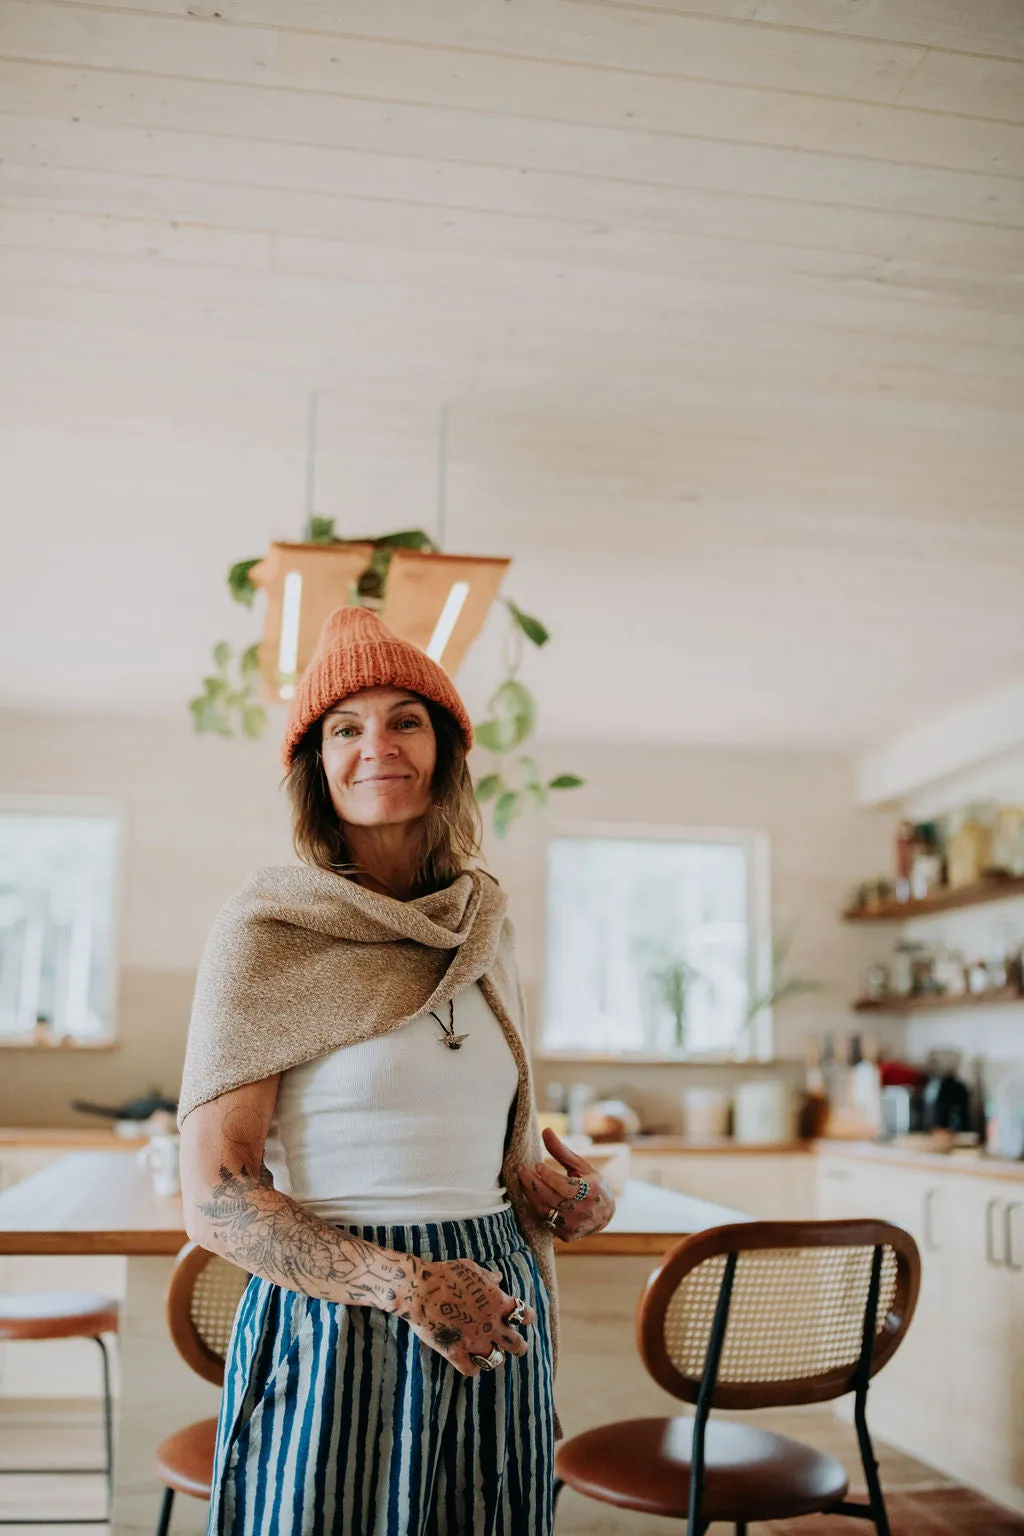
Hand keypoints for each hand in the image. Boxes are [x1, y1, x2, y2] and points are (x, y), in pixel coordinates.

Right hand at [392, 1255, 535, 1375]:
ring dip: (495, 1357)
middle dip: (519, 1346)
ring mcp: (474, 1341)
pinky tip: (471, 1363)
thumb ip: (487, 1276)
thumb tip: (498, 1277)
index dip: (527, 1316)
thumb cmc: (445, 1274)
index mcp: (497, 1301)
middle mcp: (491, 1324)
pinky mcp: (456, 1352)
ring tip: (493, 1356)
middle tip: (519, 1347)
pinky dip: (473, 1367)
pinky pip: (471, 1369)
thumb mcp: (470, 1268)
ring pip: (495, 1359)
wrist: (420, 1289)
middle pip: (516, 1344)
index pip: (523, 1314)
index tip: (525, 1318)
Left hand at [518, 1127, 615, 1241]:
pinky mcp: (567, 1235)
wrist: (605, 1214)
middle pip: (551, 1198)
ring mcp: (575, 1226)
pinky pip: (545, 1221)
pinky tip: (531, 1195)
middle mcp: (584, 1211)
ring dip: (530, 1195)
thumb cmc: (593, 1185)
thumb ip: (562, 1151)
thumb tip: (546, 1131)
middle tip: (521, 1170)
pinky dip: (536, 1207)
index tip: (537, 1165)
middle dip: (532, 1183)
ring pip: (545, 1211)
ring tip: (523, 1180)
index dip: (548, 1176)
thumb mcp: (582, 1166)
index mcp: (592, 1192)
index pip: (565, 1186)